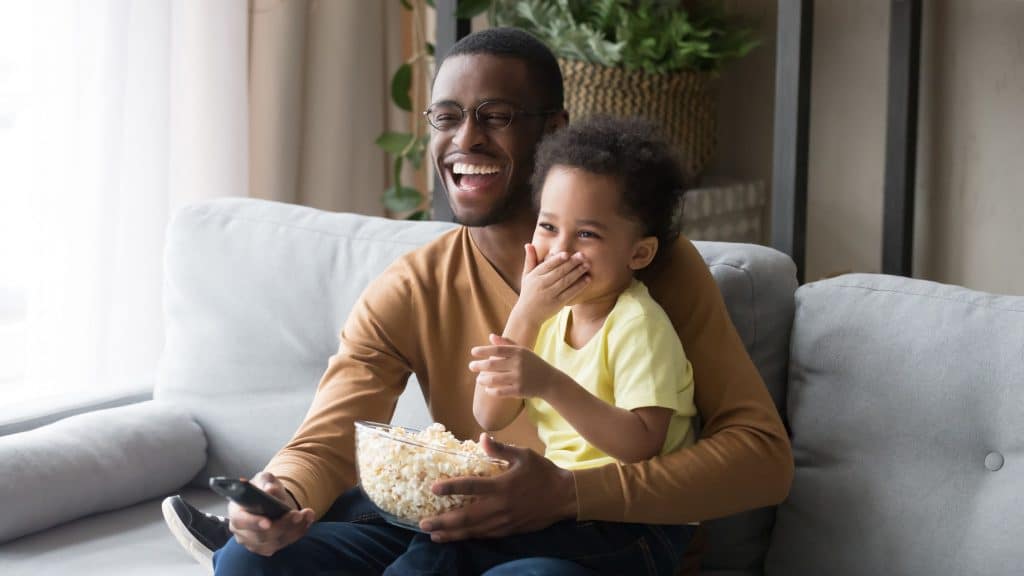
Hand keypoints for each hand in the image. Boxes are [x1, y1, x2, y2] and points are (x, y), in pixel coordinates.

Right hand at [227, 471, 315, 556]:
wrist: (269, 500)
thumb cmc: (263, 489)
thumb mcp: (264, 479)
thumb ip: (266, 482)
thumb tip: (270, 490)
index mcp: (236, 512)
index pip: (240, 521)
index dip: (253, 523)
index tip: (268, 522)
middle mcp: (242, 532)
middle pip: (261, 536)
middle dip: (282, 525)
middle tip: (297, 514)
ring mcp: (254, 543)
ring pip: (275, 542)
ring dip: (294, 529)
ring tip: (307, 514)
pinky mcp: (268, 548)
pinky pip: (284, 543)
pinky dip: (298, 532)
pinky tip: (307, 520)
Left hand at [419, 434, 576, 541]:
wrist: (565, 497)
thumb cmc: (543, 472)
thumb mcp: (523, 455)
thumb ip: (500, 449)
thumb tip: (482, 438)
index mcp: (502, 486)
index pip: (470, 487)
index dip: (450, 488)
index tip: (432, 488)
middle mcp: (500, 507)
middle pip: (466, 516)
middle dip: (443, 522)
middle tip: (423, 524)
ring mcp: (504, 521)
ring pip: (473, 530)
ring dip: (452, 534)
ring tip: (434, 535)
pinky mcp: (509, 530)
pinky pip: (485, 535)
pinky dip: (469, 537)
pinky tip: (458, 537)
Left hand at [469, 334, 566, 399]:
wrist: (550, 381)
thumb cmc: (533, 364)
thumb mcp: (523, 351)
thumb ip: (507, 344)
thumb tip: (491, 336)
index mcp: (519, 352)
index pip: (497, 350)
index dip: (483, 351)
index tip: (473, 352)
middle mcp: (518, 364)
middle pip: (492, 365)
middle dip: (479, 366)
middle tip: (471, 366)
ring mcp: (519, 378)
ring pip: (494, 380)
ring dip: (483, 380)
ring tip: (478, 379)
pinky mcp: (519, 390)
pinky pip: (500, 391)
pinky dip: (491, 391)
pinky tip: (487, 389)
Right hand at [513, 244, 589, 326]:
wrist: (527, 315)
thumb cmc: (528, 292)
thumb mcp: (526, 276)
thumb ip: (530, 260)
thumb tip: (528, 244)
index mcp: (534, 276)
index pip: (548, 265)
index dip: (558, 259)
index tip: (567, 254)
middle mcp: (542, 285)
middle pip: (559, 272)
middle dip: (572, 263)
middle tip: (583, 255)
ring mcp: (550, 295)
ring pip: (566, 281)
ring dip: (578, 272)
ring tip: (587, 265)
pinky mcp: (558, 303)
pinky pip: (570, 292)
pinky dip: (579, 285)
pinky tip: (587, 279)